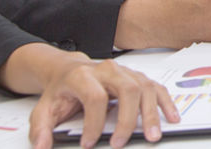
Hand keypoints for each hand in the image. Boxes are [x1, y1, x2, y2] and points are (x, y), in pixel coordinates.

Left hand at [0, 44, 178, 148]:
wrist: (69, 70)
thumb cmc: (61, 90)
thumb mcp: (42, 109)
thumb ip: (39, 130)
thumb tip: (42, 147)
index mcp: (83, 76)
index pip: (95, 97)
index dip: (94, 123)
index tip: (89, 143)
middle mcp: (107, 70)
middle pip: (127, 89)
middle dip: (127, 118)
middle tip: (121, 142)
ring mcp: (126, 72)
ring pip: (145, 87)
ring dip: (151, 113)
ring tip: (152, 135)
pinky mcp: (137, 77)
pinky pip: (156, 88)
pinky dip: (165, 103)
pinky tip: (171, 117)